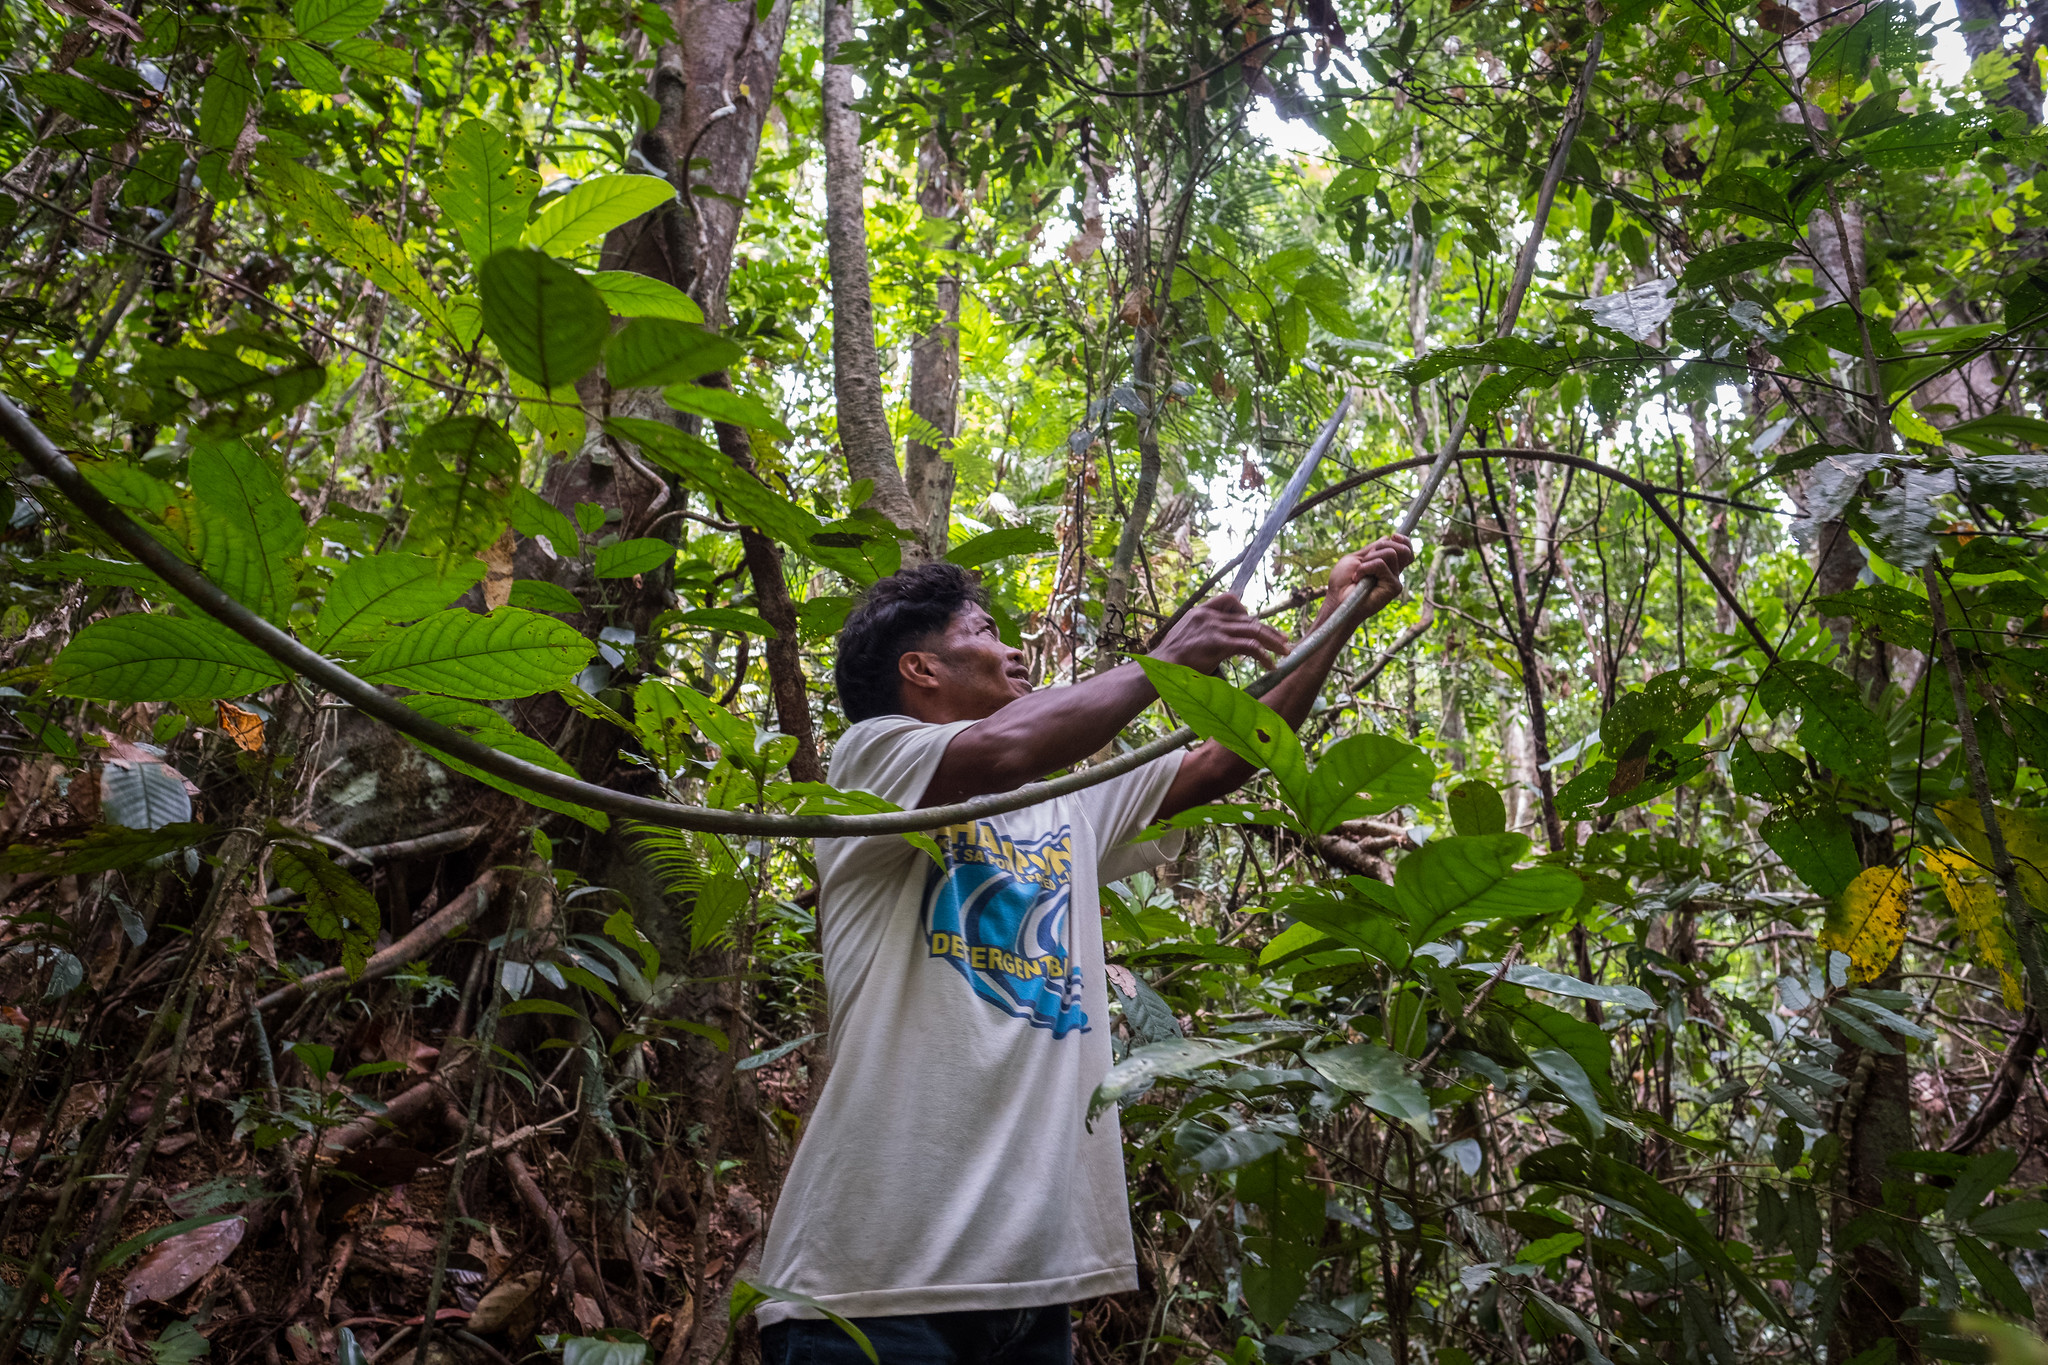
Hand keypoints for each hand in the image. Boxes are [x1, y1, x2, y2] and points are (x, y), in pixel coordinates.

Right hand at [1150, 593, 1291, 672]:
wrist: (1159, 667)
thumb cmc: (1169, 660)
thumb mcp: (1184, 639)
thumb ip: (1201, 637)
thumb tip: (1214, 650)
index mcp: (1200, 612)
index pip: (1229, 599)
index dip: (1245, 611)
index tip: (1253, 623)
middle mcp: (1209, 616)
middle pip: (1247, 617)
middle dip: (1268, 629)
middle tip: (1283, 639)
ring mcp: (1215, 629)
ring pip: (1253, 629)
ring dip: (1272, 641)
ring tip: (1285, 651)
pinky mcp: (1219, 644)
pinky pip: (1249, 646)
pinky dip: (1263, 655)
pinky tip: (1270, 665)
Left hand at [1327, 534, 1414, 619]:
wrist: (1336, 600)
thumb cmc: (1342, 582)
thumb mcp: (1356, 558)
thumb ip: (1372, 549)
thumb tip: (1387, 537)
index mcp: (1387, 566)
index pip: (1406, 550)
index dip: (1404, 540)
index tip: (1393, 536)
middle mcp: (1394, 573)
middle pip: (1402, 548)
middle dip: (1381, 546)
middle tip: (1365, 560)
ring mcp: (1394, 581)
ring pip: (1391, 553)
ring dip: (1369, 559)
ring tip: (1358, 572)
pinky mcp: (1393, 588)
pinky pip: (1381, 565)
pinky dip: (1365, 567)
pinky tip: (1358, 578)